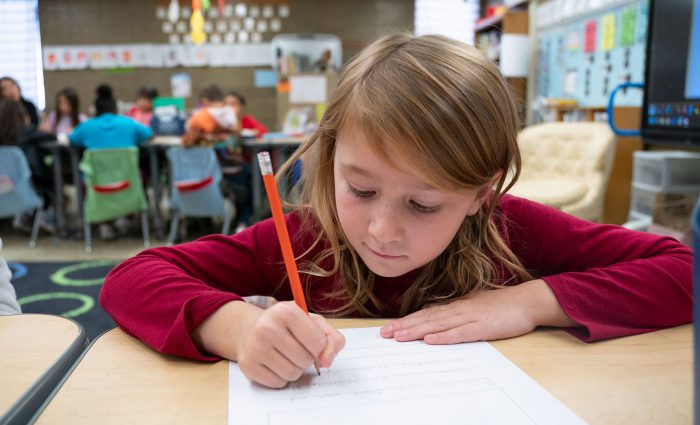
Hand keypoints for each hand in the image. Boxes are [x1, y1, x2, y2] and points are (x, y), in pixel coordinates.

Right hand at [236, 301, 344, 387]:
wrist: (251, 330)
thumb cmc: (288, 327)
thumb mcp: (313, 323)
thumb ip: (331, 339)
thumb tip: (326, 362)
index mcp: (286, 311)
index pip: (318, 342)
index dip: (319, 346)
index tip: (311, 340)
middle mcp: (267, 327)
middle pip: (305, 360)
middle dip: (307, 358)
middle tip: (297, 348)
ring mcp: (255, 347)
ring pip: (293, 374)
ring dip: (295, 369)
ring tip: (286, 356)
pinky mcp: (248, 365)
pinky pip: (278, 382)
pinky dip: (282, 377)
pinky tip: (275, 364)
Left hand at [379, 280, 573, 343]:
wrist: (527, 301)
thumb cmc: (501, 306)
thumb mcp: (474, 307)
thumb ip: (456, 314)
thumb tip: (437, 319)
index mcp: (456, 306)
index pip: (426, 314)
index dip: (406, 321)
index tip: (389, 328)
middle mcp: (458, 310)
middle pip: (426, 319)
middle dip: (404, 326)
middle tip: (384, 334)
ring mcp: (470, 317)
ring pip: (438, 325)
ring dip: (417, 331)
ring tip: (399, 337)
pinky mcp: (483, 327)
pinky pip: (461, 333)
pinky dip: (445, 337)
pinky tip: (431, 341)